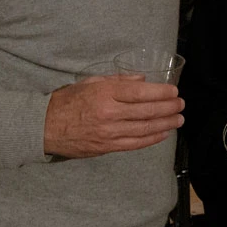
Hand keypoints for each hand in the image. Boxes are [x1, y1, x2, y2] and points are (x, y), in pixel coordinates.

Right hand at [44, 75, 184, 157]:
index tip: (174, 92)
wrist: (45, 127)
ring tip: (178, 120)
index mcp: (105, 94)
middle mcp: (109, 113)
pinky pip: (135, 144)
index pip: (140, 92)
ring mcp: (109, 132)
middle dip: (168, 108)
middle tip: (181, 105)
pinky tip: (163, 133)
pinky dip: (152, 139)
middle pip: (147, 111)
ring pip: (144, 129)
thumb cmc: (67, 101)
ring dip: (165, 124)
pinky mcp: (107, 147)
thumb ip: (118, 80)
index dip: (161, 93)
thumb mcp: (91, 83)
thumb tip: (142, 79)